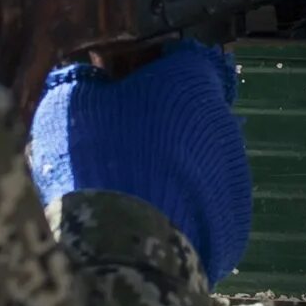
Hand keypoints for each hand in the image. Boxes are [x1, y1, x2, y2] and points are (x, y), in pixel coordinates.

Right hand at [26, 38, 253, 279]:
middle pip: (193, 112)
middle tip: (121, 147)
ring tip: (134, 193)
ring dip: (176, 169)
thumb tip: (92, 81)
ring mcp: (235, 173)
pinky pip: (206, 203)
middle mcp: (224, 121)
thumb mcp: (70, 106)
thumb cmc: (96, 159)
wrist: (124, 245)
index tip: (124, 91)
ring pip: (202, 159)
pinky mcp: (236, 221)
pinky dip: (185, 208)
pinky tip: (152, 222)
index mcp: (190, 82)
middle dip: (164, 124)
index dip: (152, 73)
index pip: (184, 60)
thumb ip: (85, 83)